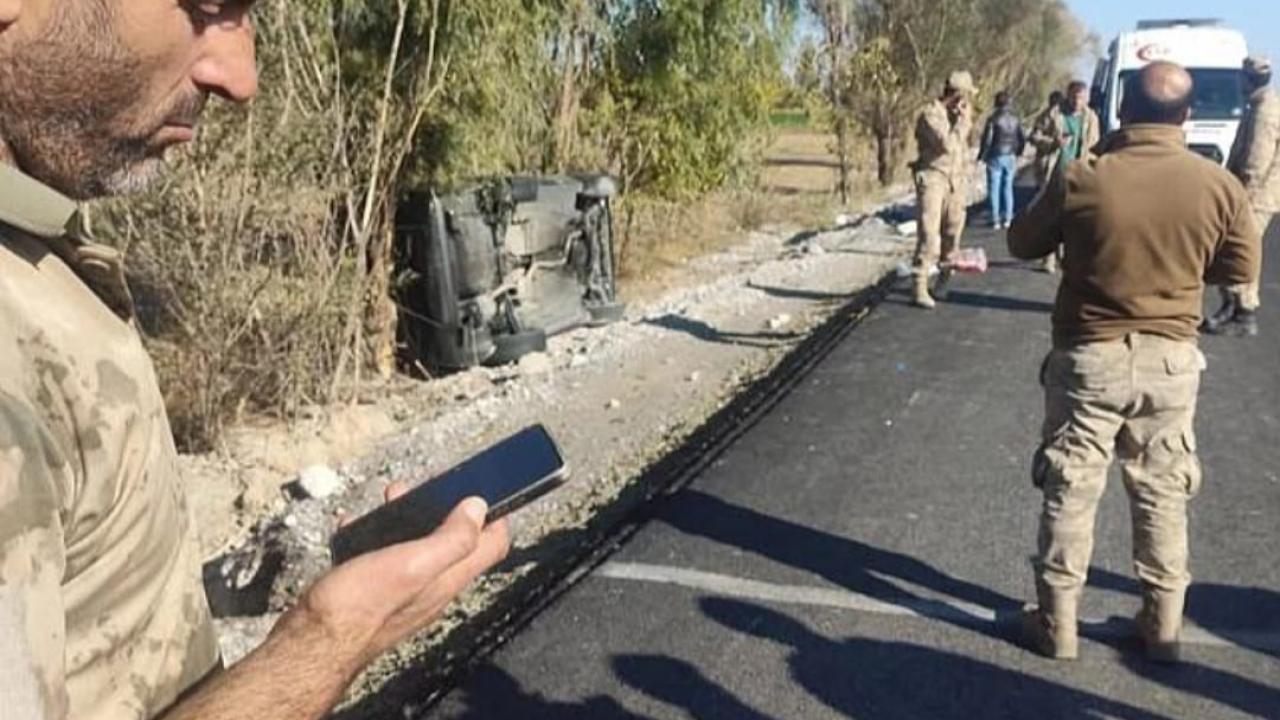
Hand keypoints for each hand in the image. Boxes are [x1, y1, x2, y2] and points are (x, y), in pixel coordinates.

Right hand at [294, 486, 510, 669]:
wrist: (307, 643)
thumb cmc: (357, 607)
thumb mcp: (412, 564)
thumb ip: (451, 539)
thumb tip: (479, 508)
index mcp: (447, 580)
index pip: (492, 547)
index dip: (496, 516)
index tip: (484, 490)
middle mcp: (430, 587)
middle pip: (454, 542)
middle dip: (444, 508)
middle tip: (425, 486)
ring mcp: (401, 591)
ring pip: (415, 546)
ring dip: (407, 517)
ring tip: (390, 496)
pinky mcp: (372, 593)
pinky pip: (379, 556)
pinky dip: (372, 535)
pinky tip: (354, 525)